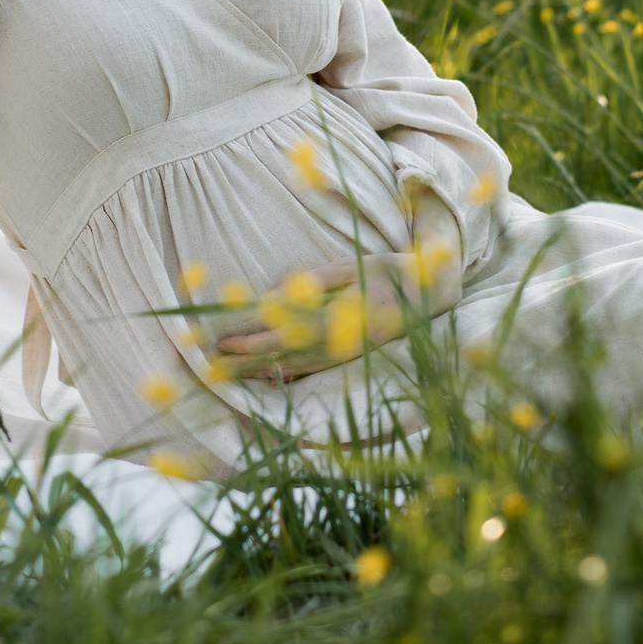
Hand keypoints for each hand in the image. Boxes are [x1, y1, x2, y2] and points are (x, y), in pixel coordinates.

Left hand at [216, 209, 463, 383]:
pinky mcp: (350, 360)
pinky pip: (312, 373)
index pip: (284, 337)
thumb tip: (272, 299)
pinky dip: (284, 375)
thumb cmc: (386, 272)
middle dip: (246, 363)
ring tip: (229, 373)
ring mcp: (347, 357)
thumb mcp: (349, 268)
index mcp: (340, 322)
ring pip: (295, 371)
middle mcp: (341, 347)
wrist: (429, 294)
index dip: (252, 342)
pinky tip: (264, 375)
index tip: (223, 343)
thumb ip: (311, 284)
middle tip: (212, 365)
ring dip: (260, 373)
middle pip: (283, 360)